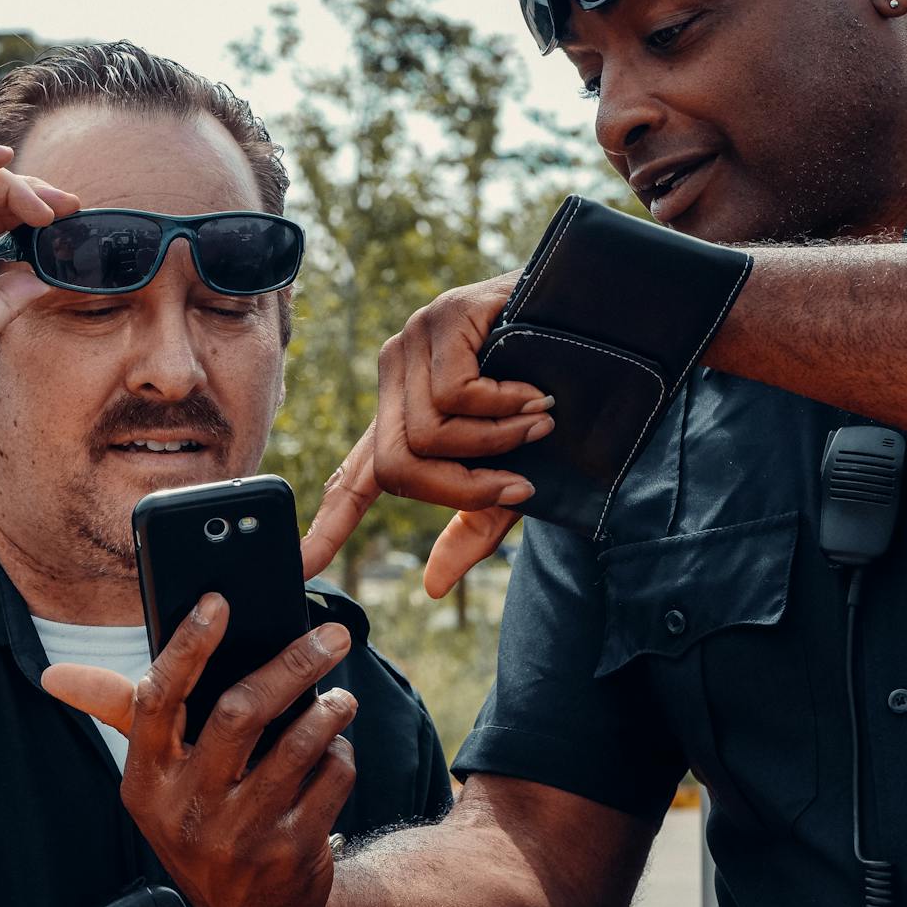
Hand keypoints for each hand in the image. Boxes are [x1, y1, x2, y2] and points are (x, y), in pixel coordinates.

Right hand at [42, 594, 357, 906]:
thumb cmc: (200, 819)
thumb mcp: (155, 777)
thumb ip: (119, 713)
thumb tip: (52, 676)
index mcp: (146, 780)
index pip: (157, 700)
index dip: (187, 647)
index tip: (217, 602)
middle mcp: (186, 808)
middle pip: (239, 713)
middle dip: (292, 664)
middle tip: (332, 636)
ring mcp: (239, 834)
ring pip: (296, 745)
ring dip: (328, 711)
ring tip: (340, 697)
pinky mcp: (288, 852)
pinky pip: (329, 780)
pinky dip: (339, 756)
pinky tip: (334, 754)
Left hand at [298, 273, 553, 594]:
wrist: (602, 320)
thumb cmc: (557, 391)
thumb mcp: (515, 468)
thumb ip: (474, 520)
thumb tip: (432, 587)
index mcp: (405, 417)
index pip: (356, 477)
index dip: (330, 524)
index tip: (304, 565)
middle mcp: (397, 378)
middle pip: (395, 464)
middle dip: (460, 488)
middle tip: (520, 485)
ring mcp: (413, 343)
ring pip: (426, 433)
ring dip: (495, 443)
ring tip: (540, 422)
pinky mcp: (441, 318)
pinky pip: (455, 395)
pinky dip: (502, 407)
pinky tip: (534, 394)